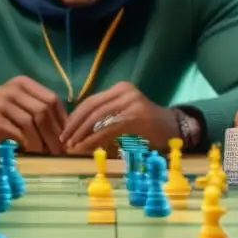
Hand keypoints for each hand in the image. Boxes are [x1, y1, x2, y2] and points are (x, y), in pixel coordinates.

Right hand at [0, 76, 67, 153]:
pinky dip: (29, 144)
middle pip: (44, 111)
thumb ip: (36, 111)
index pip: (52, 99)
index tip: (67, 137)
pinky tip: (31, 152)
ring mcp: (3, 104)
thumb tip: (62, 133)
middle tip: (60, 151)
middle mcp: (14, 90)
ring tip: (47, 153)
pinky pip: (19, 133)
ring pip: (34, 122)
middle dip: (55, 133)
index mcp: (23, 84)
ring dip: (43, 141)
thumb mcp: (16, 104)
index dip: (62, 119)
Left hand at [61, 81, 178, 153]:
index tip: (64, 131)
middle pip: (92, 107)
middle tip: (64, 141)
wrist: (174, 129)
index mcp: (120, 88)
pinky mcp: (135, 117)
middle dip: (75, 126)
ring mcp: (131, 103)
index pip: (90, 100)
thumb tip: (76, 129)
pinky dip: (94, 140)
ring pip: (98, 118)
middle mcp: (124, 91)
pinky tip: (86, 149)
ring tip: (71, 147)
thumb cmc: (147, 125)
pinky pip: (108, 129)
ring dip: (82, 134)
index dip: (74, 116)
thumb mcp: (124, 114)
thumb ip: (105, 116)